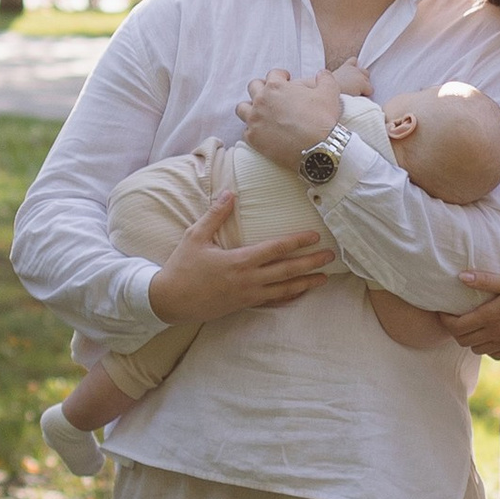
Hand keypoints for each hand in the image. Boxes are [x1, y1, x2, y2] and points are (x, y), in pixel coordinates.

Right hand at [147, 186, 332, 326]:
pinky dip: (288, 297)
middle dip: (310, 263)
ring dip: (305, 283)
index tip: (314, 236)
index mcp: (239, 261)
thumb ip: (215, 215)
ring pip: (283, 290)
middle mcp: (248, 280)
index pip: (275, 249)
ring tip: (324, 279)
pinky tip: (299, 294)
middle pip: (286, 271)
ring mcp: (247, 296)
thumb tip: (231, 192)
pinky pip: (271, 302)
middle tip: (330, 257)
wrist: (169, 301)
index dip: (296, 242)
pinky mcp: (243, 305)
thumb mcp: (195, 237)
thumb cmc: (182, 267)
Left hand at [239, 69, 351, 160]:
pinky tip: (263, 133)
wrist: (317, 150)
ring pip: (242, 108)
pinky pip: (246, 131)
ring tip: (260, 113)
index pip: (273, 74)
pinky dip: (253, 131)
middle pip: (253, 87)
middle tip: (273, 96)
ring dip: (250, 108)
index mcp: (277, 86)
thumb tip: (322, 73)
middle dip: (262, 88)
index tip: (286, 81)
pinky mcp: (253, 138)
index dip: (281, 76)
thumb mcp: (330, 93)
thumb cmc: (323, 119)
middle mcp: (261, 100)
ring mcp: (255, 120)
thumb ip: (325, 78)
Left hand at [448, 270, 499, 357]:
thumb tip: (461, 277)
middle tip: (456, 316)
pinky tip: (492, 334)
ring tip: (473, 324)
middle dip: (454, 330)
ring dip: (470, 338)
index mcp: (491, 316)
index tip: (443, 311)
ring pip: (476, 349)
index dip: (445, 321)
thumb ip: (486, 280)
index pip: (457, 326)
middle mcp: (495, 334)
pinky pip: (492, 355)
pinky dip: (486, 347)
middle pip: (463, 341)